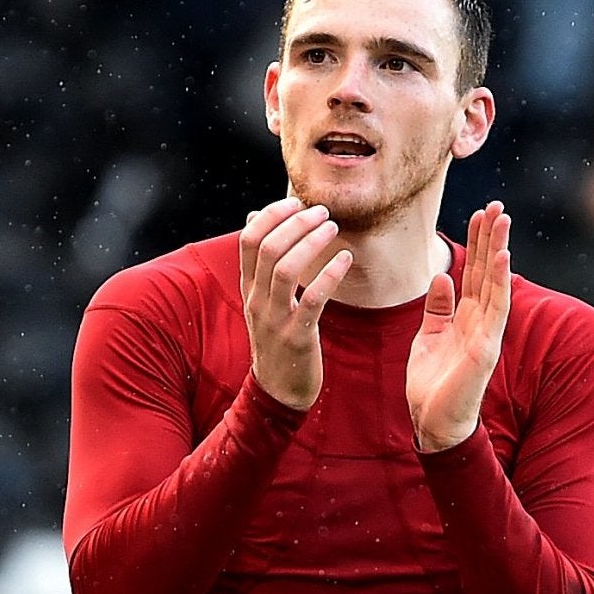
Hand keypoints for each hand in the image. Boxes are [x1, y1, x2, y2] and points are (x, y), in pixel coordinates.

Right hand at [239, 197, 352, 409]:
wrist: (278, 391)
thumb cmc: (276, 340)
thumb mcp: (261, 302)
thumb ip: (261, 265)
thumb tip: (256, 217)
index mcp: (248, 288)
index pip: (249, 239)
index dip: (272, 214)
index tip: (296, 203)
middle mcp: (256, 300)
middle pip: (268, 248)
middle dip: (296, 222)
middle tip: (322, 212)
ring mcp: (275, 319)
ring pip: (286, 268)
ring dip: (312, 242)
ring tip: (334, 228)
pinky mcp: (297, 336)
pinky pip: (313, 299)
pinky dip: (330, 274)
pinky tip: (345, 259)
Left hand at [408, 202, 510, 451]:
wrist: (432, 422)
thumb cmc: (431, 385)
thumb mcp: (428, 337)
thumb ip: (437, 309)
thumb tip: (442, 277)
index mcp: (465, 317)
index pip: (474, 272)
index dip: (477, 243)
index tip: (480, 214)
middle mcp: (480, 321)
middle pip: (487, 271)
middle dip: (492, 238)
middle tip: (496, 205)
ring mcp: (486, 333)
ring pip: (495, 283)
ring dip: (499, 250)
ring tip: (502, 220)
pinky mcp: (485, 348)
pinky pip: (495, 310)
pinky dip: (499, 282)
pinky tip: (502, 257)